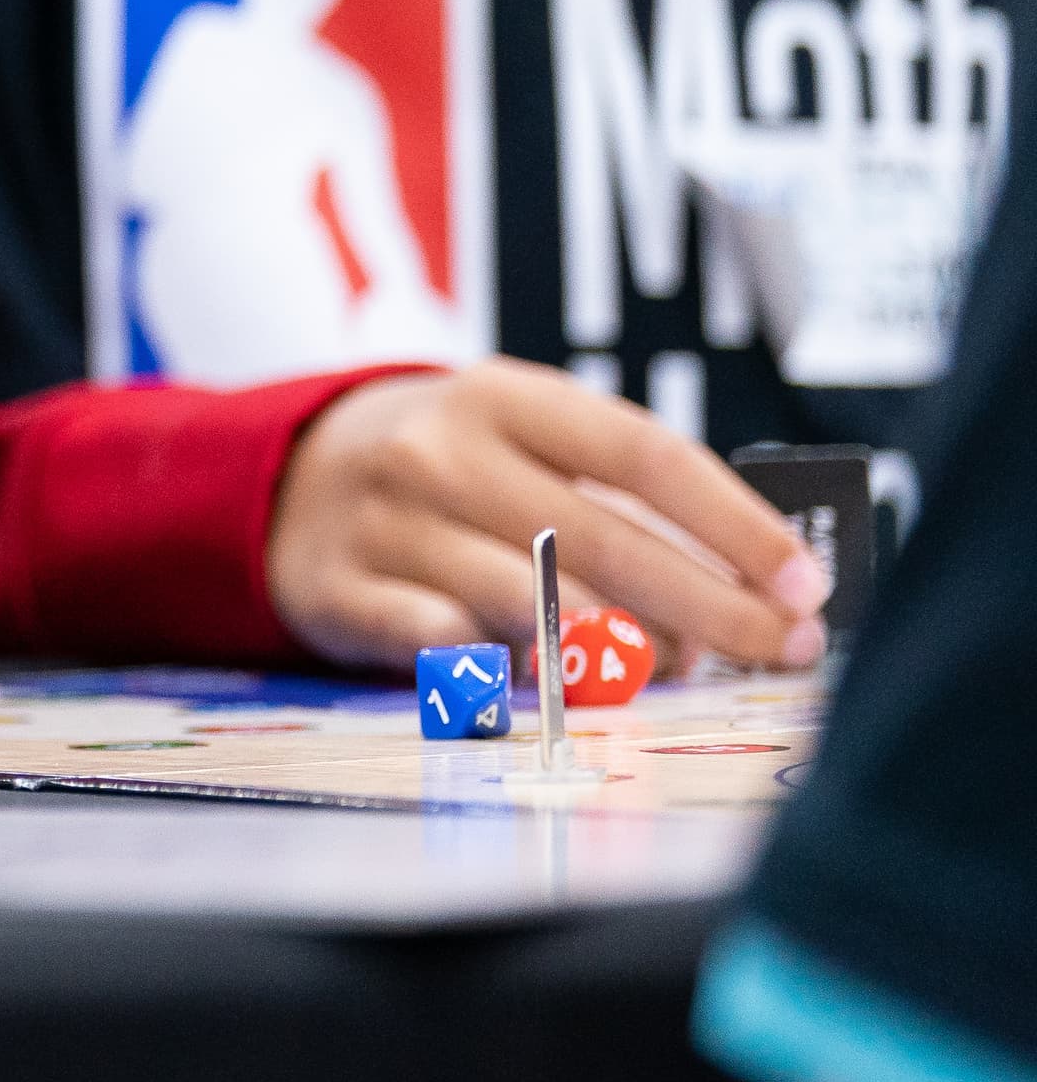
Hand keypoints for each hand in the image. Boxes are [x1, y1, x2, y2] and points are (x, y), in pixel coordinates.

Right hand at [265, 359, 831, 672]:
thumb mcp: (518, 444)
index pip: (641, 453)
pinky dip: (504, 670)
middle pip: (600, 537)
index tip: (802, 582)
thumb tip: (737, 597)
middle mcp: (439, 451)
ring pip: (528, 598)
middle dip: (711, 604)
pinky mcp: (337, 590)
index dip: (733, 521)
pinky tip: (551, 684)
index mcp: (502, 397)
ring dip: (623, 648)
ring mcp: (383, 522)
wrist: (279, 478)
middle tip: (785, 650)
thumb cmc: (446, 469)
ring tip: (680, 670)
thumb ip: (610, 502)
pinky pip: (439, 645)